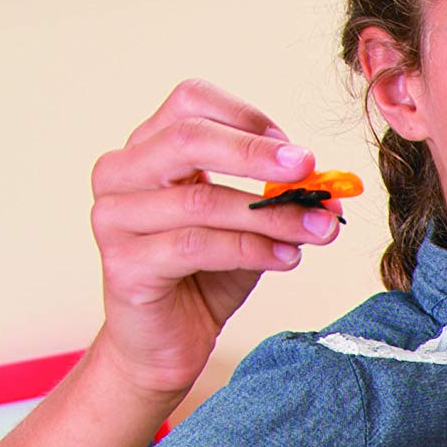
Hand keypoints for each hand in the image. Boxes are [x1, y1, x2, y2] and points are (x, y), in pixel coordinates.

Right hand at [88, 80, 345, 404]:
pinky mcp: (123, 264)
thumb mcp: (249, 227)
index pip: (190, 102)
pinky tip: (288, 257)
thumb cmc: (204, 277)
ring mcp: (114, 218)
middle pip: (188, 138)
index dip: (246, 118)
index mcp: (145, 149)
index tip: (296, 152)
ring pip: (201, 201)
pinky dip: (252, 249)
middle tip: (308, 168)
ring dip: (270, 214)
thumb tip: (333, 190)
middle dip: (256, 153)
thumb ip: (279, 202)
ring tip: (317, 228)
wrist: (165, 345)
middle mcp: (119, 174)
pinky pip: (197, 246)